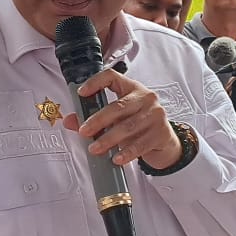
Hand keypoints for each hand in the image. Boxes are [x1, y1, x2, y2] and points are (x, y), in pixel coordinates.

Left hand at [66, 70, 181, 169]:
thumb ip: (94, 118)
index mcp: (132, 88)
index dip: (95, 82)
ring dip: (108, 139)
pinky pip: (140, 144)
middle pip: (119, 106)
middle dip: (98, 120)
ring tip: (95, 148)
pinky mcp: (161, 133)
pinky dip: (126, 153)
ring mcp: (156, 115)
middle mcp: (146, 98)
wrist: (165, 142)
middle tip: (84, 131)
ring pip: (128, 127)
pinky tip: (116, 158)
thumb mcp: (118, 118)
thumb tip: (70, 121)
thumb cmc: (138, 125)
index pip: (113, 77)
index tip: (81, 93)